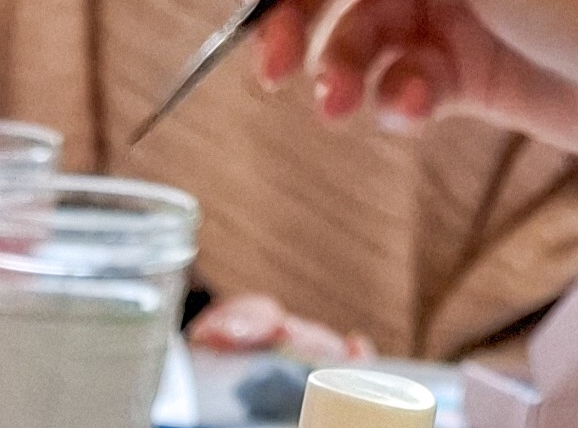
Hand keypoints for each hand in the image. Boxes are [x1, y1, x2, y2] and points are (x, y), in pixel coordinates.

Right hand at [255, 0, 577, 148]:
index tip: (261, 16)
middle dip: (301, 27)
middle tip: (272, 70)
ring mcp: (462, 12)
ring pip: (366, 42)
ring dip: (341, 76)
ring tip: (337, 106)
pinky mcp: (473, 74)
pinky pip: (405, 88)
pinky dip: (398, 102)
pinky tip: (414, 107)